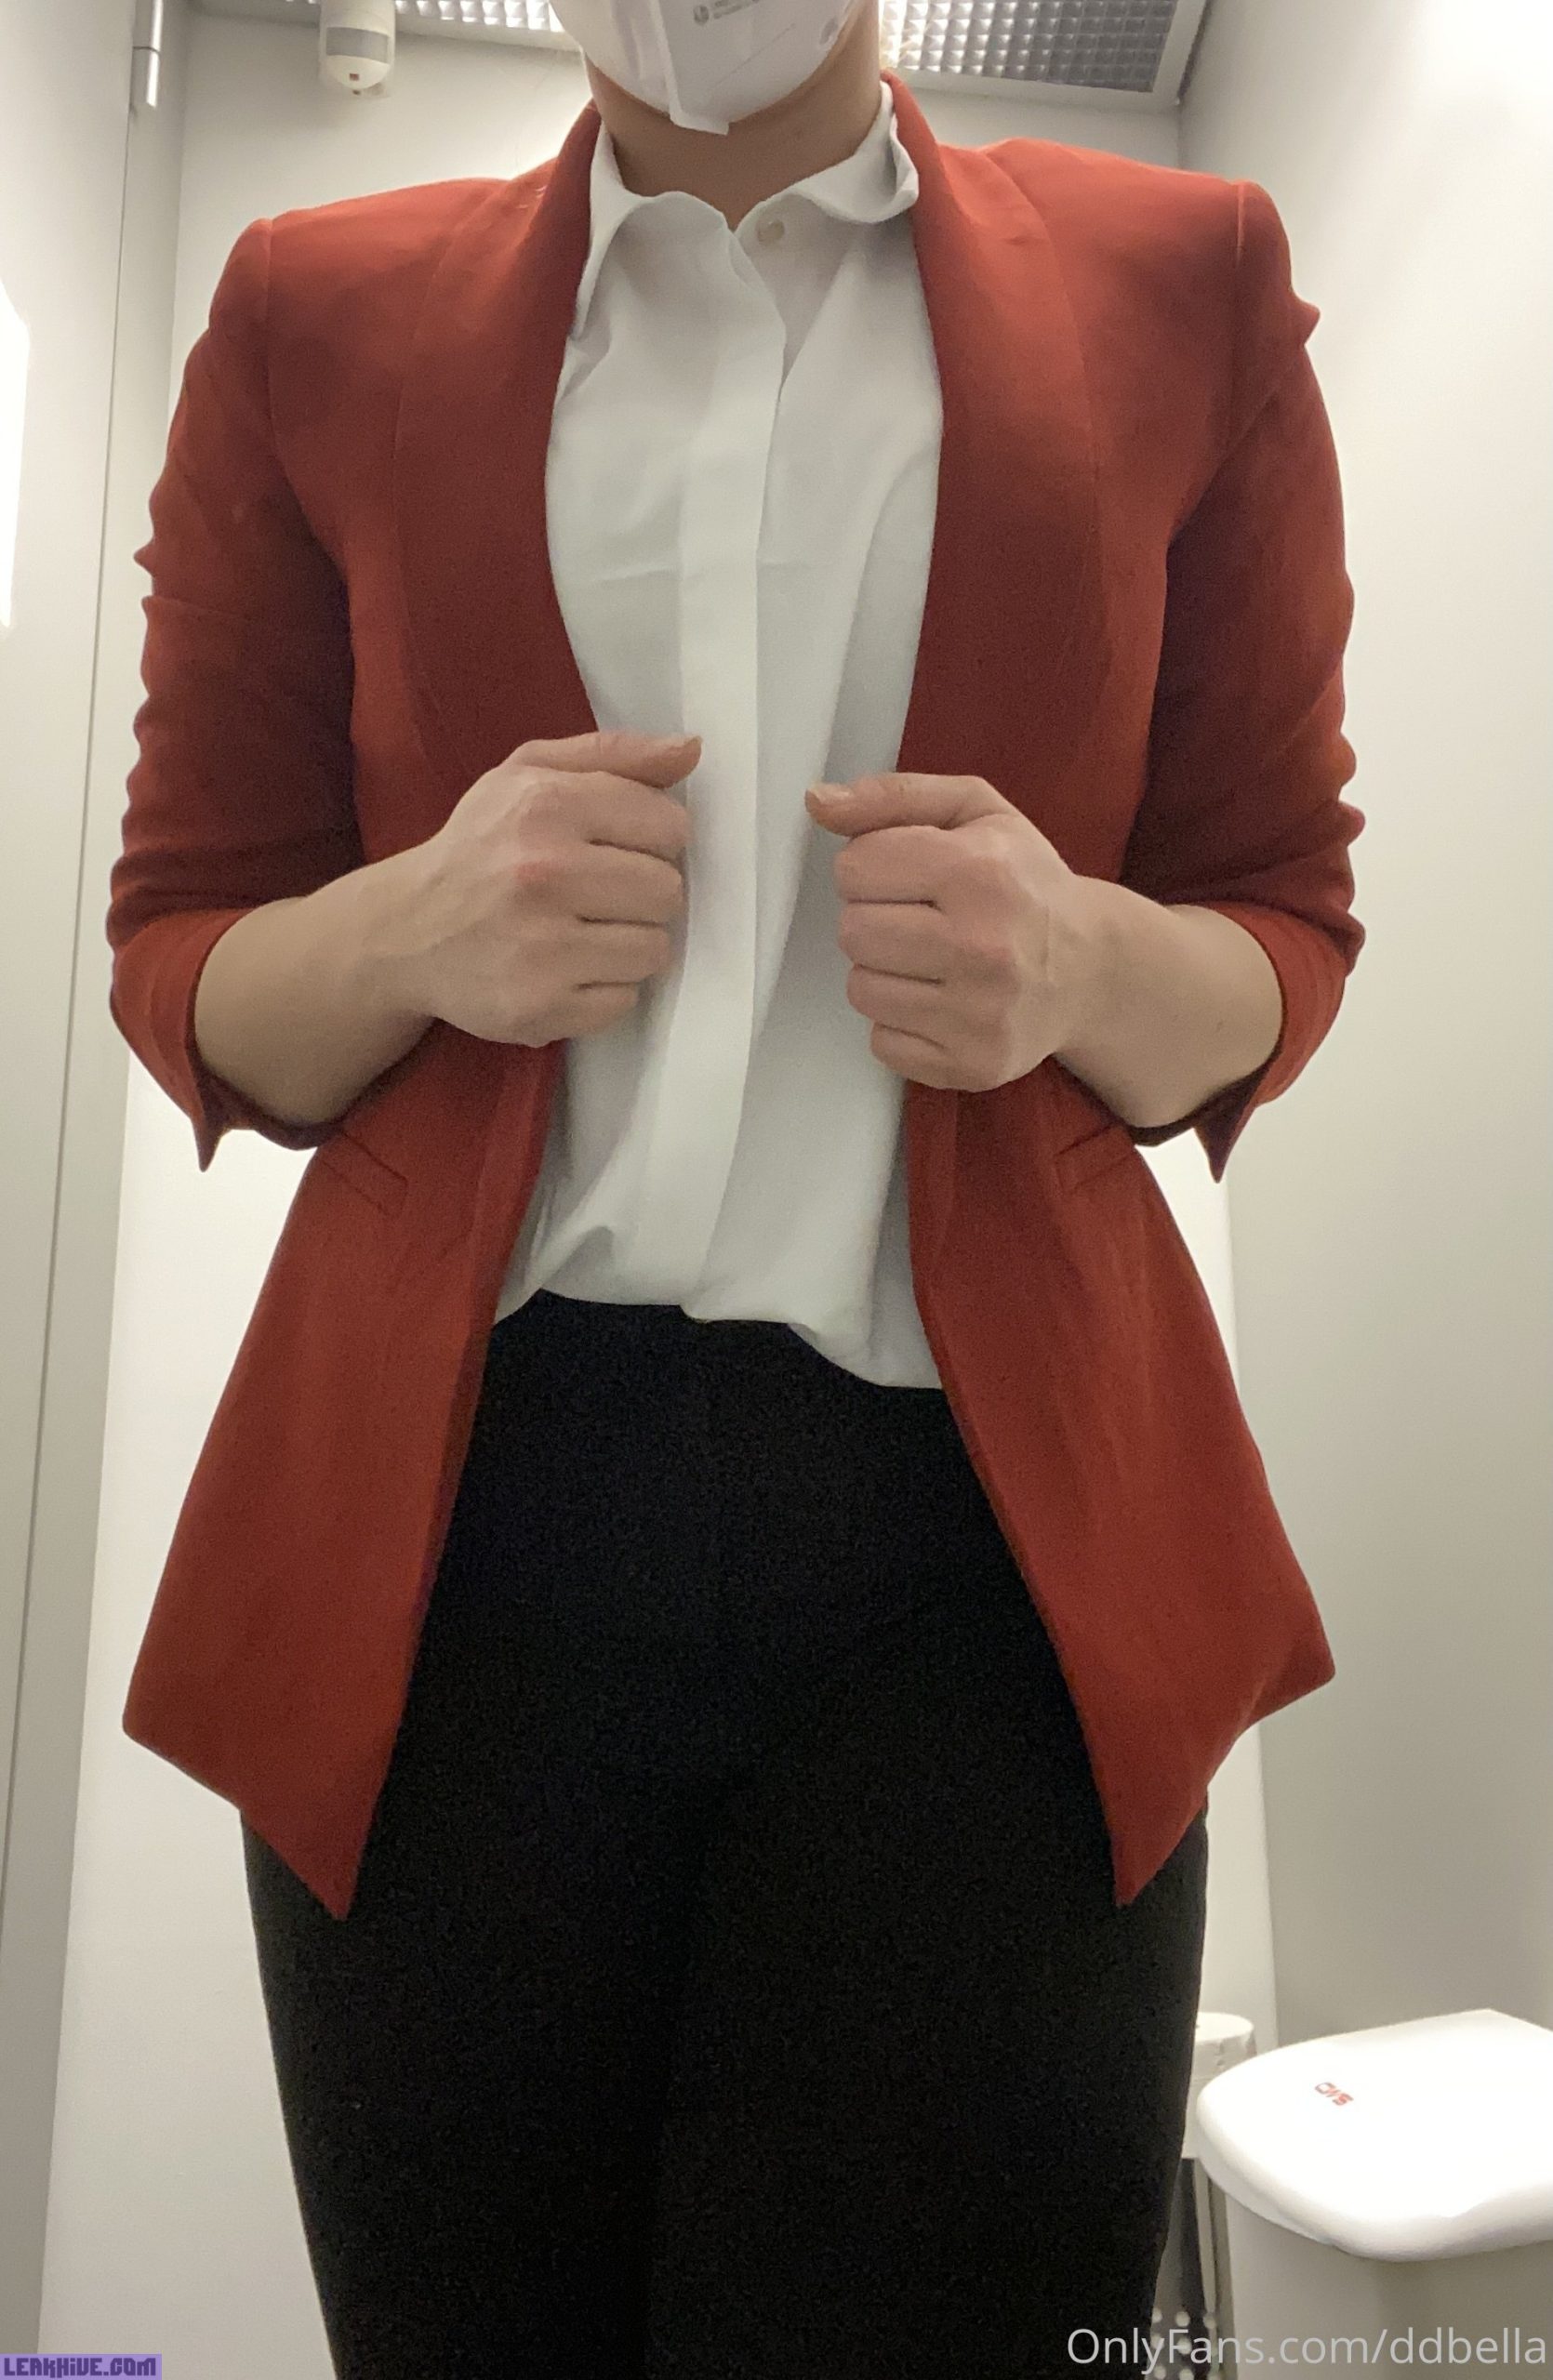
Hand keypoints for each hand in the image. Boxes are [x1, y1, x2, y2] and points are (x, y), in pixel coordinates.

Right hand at [395, 728, 699, 1047]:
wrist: (405, 932)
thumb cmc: (480, 846)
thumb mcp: (529, 774)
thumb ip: (614, 755)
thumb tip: (692, 749)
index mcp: (545, 805)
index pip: (669, 826)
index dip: (653, 838)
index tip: (619, 846)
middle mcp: (542, 874)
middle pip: (668, 891)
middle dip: (643, 894)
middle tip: (600, 894)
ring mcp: (541, 947)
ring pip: (654, 950)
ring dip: (629, 943)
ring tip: (584, 931)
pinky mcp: (539, 1006)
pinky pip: (623, 1001)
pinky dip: (604, 989)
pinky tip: (566, 969)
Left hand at [804, 772, 1102, 1091]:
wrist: (1093, 969)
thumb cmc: (1025, 883)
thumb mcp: (975, 812)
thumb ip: (892, 796)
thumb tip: (817, 802)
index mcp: (981, 873)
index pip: (855, 868)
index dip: (871, 866)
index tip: (906, 873)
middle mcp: (983, 947)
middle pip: (853, 932)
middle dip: (874, 918)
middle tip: (919, 918)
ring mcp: (978, 1015)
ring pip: (861, 990)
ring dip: (884, 971)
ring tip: (932, 959)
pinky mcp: (972, 1063)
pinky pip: (883, 1042)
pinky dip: (901, 1022)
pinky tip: (941, 999)